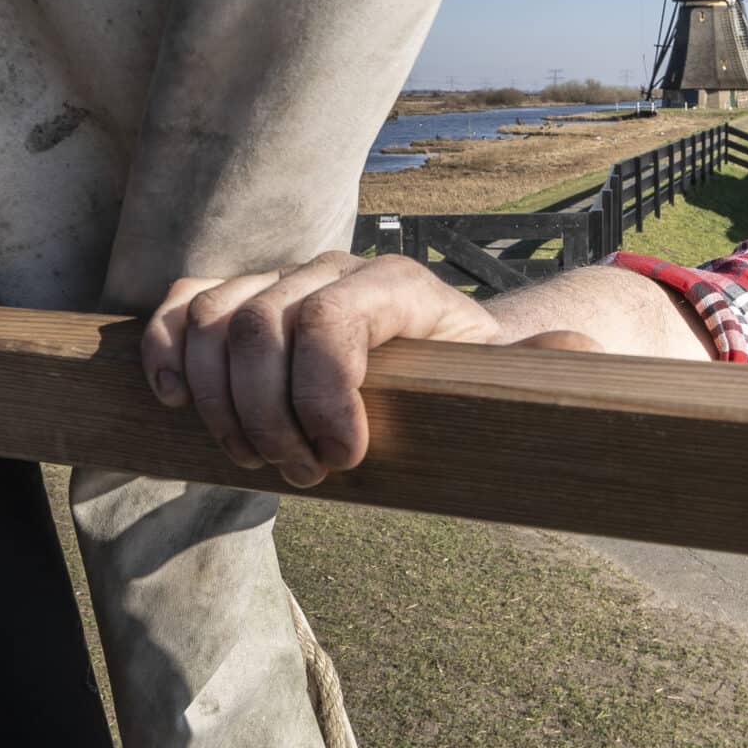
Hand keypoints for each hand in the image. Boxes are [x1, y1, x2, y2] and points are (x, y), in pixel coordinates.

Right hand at [141, 252, 595, 489]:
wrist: (433, 353)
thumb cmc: (462, 377)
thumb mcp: (503, 378)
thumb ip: (535, 368)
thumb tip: (582, 350)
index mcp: (393, 286)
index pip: (329, 319)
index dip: (321, 394)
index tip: (346, 460)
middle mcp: (327, 271)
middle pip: (259, 329)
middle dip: (269, 418)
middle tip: (304, 477)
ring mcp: (275, 283)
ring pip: (211, 321)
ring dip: (218, 403)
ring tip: (258, 459)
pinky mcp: (233, 302)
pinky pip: (179, 309)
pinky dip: (166, 353)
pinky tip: (176, 404)